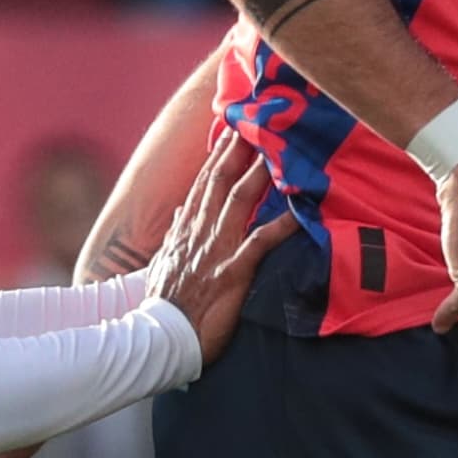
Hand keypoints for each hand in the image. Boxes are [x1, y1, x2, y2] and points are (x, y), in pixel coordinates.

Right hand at [143, 136, 291, 366]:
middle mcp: (200, 232)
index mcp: (185, 230)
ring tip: (279, 147)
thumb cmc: (164, 307)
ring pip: (240, 200)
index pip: (203, 183)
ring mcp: (216, 250)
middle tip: (256, 118)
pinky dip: (280, 224)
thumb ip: (176, 238)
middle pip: (221, 180)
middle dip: (238, 147)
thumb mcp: (163, 264)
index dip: (218, 154)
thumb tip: (180, 215)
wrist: (158, 338)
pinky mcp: (232, 272)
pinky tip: (299, 209)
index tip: (231, 128)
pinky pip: (260, 242)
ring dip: (260, 172)